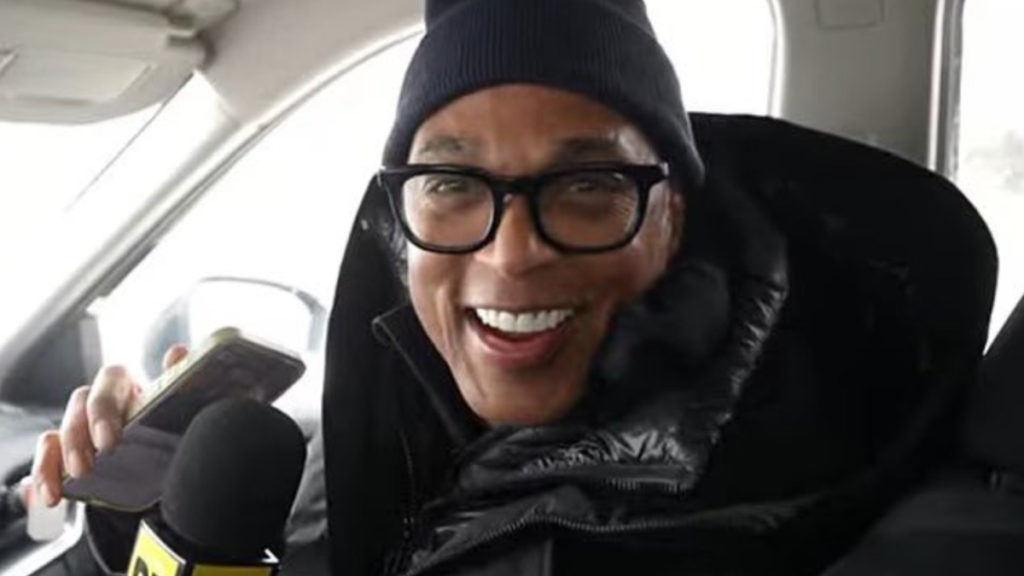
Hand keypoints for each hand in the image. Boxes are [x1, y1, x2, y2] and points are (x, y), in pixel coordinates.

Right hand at [29, 345, 188, 507]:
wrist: (165, 462)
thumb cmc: (170, 428)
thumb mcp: (180, 409)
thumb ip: (181, 381)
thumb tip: (178, 352)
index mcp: (129, 384)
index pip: (110, 379)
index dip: (104, 408)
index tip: (108, 443)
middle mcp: (100, 398)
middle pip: (80, 404)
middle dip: (81, 437)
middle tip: (87, 468)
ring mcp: (80, 424)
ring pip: (61, 431)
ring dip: (61, 457)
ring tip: (75, 480)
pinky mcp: (65, 450)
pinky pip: (47, 456)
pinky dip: (45, 474)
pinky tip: (50, 496)